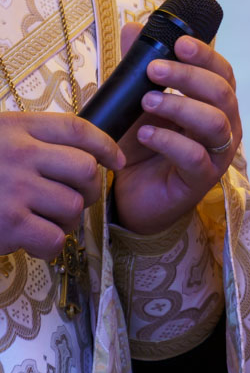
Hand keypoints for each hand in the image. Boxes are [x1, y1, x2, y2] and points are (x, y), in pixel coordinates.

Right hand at [0, 111, 124, 259]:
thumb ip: (33, 140)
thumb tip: (83, 155)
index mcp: (19, 128)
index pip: (80, 131)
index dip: (106, 146)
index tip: (116, 160)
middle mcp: (21, 155)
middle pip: (85, 169)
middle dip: (89, 189)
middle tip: (76, 200)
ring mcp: (15, 190)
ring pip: (72, 206)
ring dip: (69, 220)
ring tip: (50, 223)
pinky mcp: (7, 223)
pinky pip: (53, 237)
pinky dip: (52, 244)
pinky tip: (37, 242)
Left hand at [111, 25, 240, 234]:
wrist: (132, 195)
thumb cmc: (143, 145)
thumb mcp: (137, 102)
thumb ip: (139, 68)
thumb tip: (134, 26)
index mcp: (214, 101)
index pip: (221, 71)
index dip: (205, 55)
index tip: (179, 43)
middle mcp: (225, 123)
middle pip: (222, 93)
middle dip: (189, 77)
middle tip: (153, 69)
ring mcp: (217, 152)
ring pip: (215, 122)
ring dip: (180, 106)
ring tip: (146, 101)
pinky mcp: (202, 179)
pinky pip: (195, 156)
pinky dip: (170, 142)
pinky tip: (146, 134)